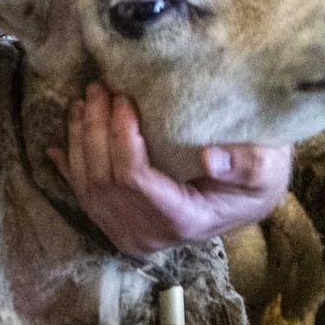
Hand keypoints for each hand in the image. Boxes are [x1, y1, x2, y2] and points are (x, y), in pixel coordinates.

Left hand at [48, 84, 290, 255]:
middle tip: (97, 90)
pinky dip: (68, 170)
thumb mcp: (268, 170)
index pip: (133, 178)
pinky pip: (85, 199)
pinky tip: (57, 147)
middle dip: (95, 131)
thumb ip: (246, 165)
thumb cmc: (260, 181)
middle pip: (103, 180)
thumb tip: (211, 159)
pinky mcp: (119, 227)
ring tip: (82, 104)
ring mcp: (129, 234)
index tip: (122, 99)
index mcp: (182, 219)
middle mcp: (148, 233)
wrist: (250, 203)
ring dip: (79, 143)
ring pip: (87, 188)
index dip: (121, 136)